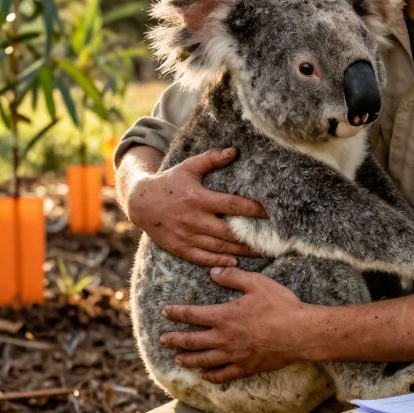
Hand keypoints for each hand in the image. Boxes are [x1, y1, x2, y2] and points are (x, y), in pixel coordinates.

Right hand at [127, 147, 266, 266]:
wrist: (141, 202)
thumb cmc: (170, 182)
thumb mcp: (189, 167)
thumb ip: (212, 159)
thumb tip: (235, 151)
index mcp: (198, 198)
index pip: (232, 205)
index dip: (253, 209)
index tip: (270, 212)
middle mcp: (194, 219)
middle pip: (229, 232)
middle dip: (251, 236)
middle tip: (272, 238)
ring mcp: (187, 236)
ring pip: (219, 247)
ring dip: (240, 251)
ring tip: (260, 251)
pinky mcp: (180, 248)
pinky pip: (203, 258)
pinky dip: (219, 262)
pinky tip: (235, 262)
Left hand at [160, 267, 313, 382]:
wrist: (300, 333)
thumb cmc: (280, 306)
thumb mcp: (256, 283)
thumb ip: (232, 277)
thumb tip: (213, 272)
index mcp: (224, 316)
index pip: (192, 315)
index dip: (176, 313)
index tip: (165, 312)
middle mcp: (224, 338)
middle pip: (192, 341)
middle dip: (174, 340)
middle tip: (162, 340)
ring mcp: (234, 355)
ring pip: (203, 360)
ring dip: (188, 360)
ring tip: (178, 360)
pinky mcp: (246, 367)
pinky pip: (223, 375)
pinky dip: (211, 376)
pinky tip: (205, 375)